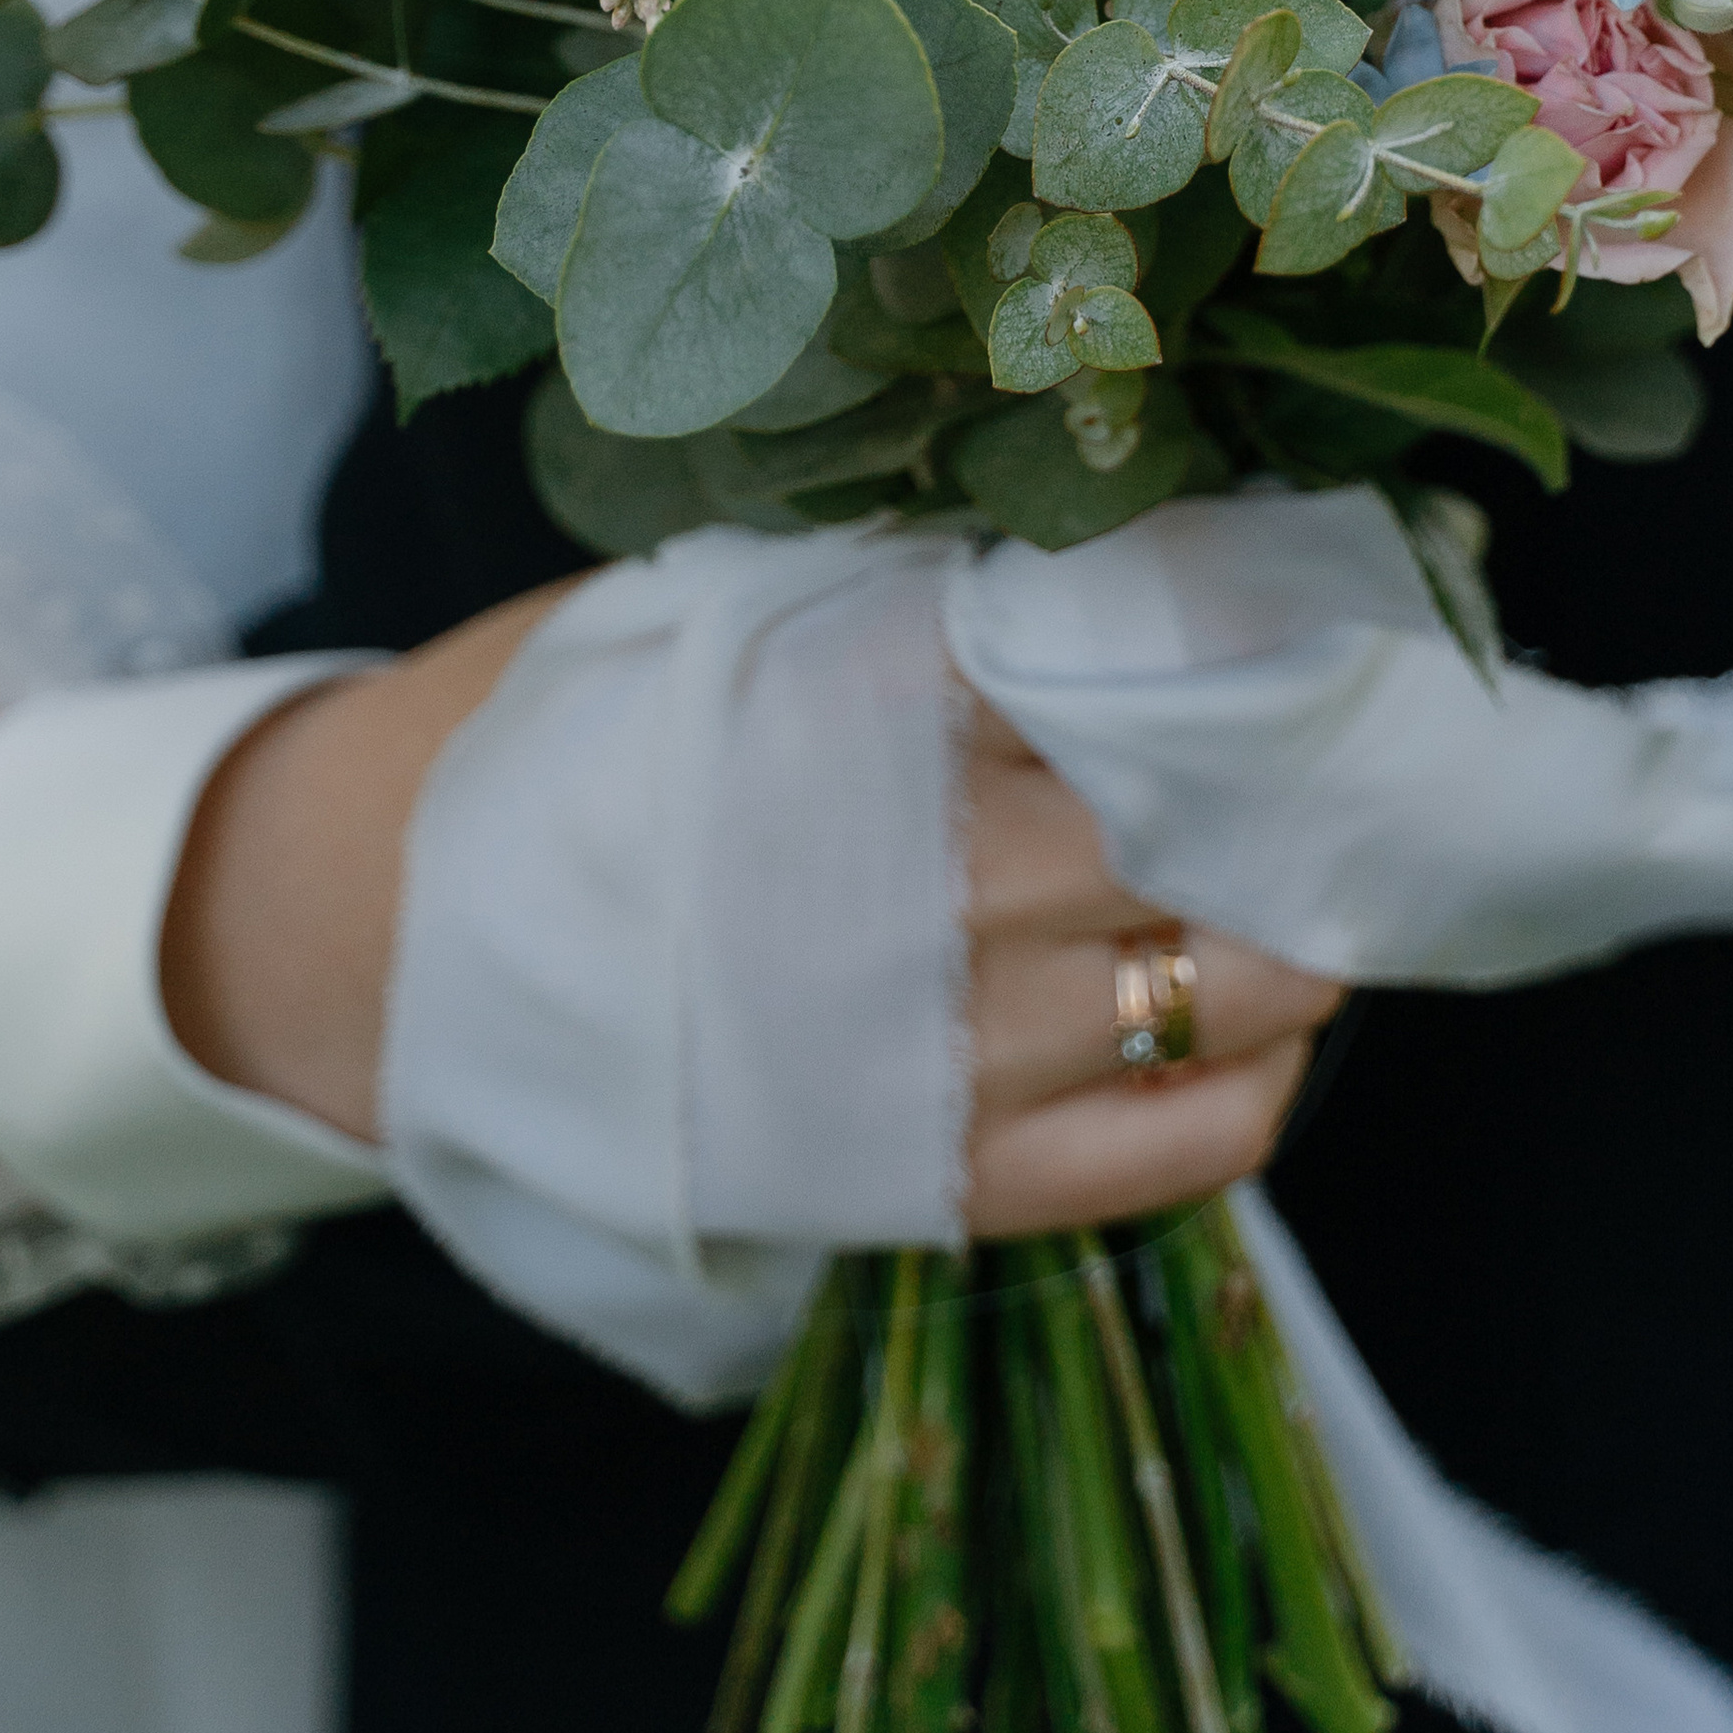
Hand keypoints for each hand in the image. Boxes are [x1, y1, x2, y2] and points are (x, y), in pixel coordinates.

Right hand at [161, 591, 1343, 1235]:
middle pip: (1200, 825)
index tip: (1316, 615)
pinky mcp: (927, 1173)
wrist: (382, 937)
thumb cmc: (565, 735)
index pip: (1122, 665)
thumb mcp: (714, 604)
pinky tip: (1259, 1022)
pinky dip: (1249, 1086)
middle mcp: (912, 874)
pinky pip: (1170, 1151)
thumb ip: (905, 591)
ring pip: (1218, 987)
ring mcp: (929, 1041)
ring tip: (1317, 874)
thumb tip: (1113, 559)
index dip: (1238, 640)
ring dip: (1299, 928)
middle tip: (1350, 747)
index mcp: (858, 706)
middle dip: (1296, 787)